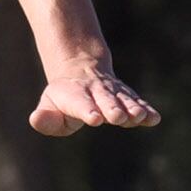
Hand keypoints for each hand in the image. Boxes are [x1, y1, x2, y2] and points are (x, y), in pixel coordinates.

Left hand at [30, 55, 159, 137]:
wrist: (82, 72)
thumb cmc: (63, 98)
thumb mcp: (49, 106)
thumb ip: (45, 118)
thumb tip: (36, 119)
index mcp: (75, 96)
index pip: (81, 104)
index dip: (87, 110)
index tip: (94, 119)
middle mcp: (96, 92)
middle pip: (105, 100)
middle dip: (112, 108)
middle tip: (118, 117)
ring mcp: (113, 93)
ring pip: (124, 100)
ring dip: (132, 109)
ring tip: (140, 117)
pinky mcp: (126, 96)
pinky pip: (137, 103)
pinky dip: (146, 110)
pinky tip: (154, 119)